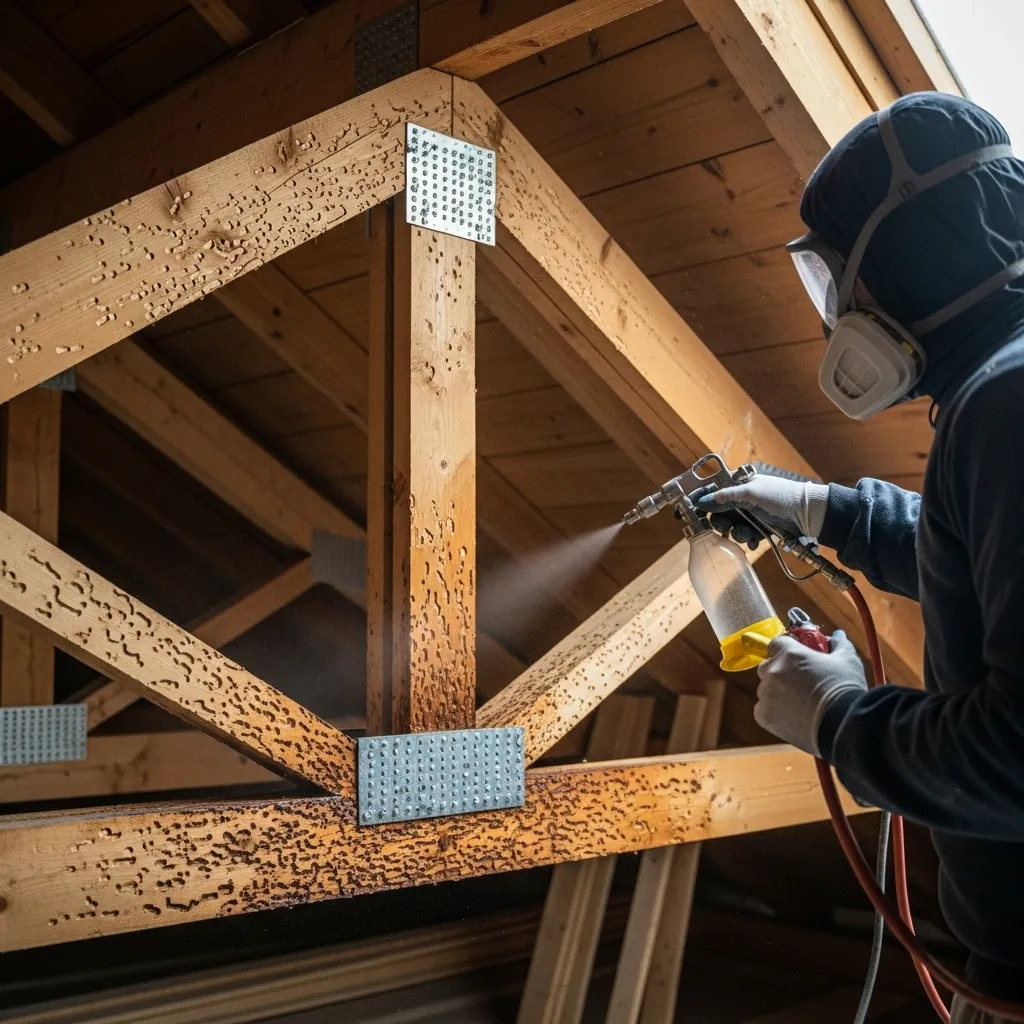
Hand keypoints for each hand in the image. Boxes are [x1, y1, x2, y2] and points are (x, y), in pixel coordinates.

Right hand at [692, 475, 829, 548]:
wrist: (809, 514)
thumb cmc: (781, 496)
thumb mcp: (751, 493)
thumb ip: (725, 497)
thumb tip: (701, 501)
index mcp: (739, 483)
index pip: (711, 489)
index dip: (697, 500)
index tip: (684, 512)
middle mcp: (742, 498)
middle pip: (718, 512)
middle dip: (720, 523)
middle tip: (724, 529)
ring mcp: (751, 513)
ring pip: (731, 527)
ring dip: (737, 534)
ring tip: (749, 536)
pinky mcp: (760, 527)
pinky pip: (745, 536)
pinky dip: (749, 540)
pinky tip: (757, 541)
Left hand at [754, 630, 866, 755]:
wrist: (843, 726)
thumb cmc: (845, 689)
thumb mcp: (848, 661)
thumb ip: (839, 644)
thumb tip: (838, 635)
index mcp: (790, 654)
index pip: (776, 643)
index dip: (785, 649)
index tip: (795, 658)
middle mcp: (773, 671)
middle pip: (767, 666)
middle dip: (779, 671)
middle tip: (798, 682)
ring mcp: (766, 694)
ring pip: (765, 689)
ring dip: (776, 692)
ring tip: (798, 702)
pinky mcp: (764, 715)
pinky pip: (763, 709)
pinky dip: (773, 712)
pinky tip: (792, 716)